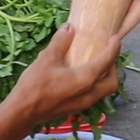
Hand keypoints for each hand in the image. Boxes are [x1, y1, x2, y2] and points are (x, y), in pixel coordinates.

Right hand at [6, 24, 121, 126]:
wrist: (23, 111)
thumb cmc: (35, 86)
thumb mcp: (47, 59)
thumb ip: (60, 42)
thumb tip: (69, 28)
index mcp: (85, 79)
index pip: (106, 62)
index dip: (113, 48)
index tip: (116, 38)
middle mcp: (89, 94)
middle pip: (112, 82)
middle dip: (113, 67)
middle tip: (108, 53)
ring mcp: (83, 104)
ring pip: (104, 91)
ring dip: (105, 77)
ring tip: (97, 64)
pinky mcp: (76, 108)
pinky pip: (94, 95)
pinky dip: (95, 84)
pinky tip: (82, 76)